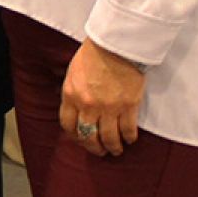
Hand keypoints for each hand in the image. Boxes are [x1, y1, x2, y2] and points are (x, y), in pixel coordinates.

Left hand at [59, 38, 144, 156]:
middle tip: (100, 151)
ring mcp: (109, 107)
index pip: (68, 125)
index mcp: (71, 95)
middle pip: (88, 136)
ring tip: (116, 150)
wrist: (116, 45)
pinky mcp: (128, 106)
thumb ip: (73, 92)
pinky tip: (129, 139)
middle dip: (94, 147)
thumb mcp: (73, 73)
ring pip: (109, 137)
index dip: (75, 136)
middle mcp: (88, 105)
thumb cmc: (93, 55)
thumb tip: (75, 108)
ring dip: (113, 147)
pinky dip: (129, 137)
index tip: (80, 139)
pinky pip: (128, 129)